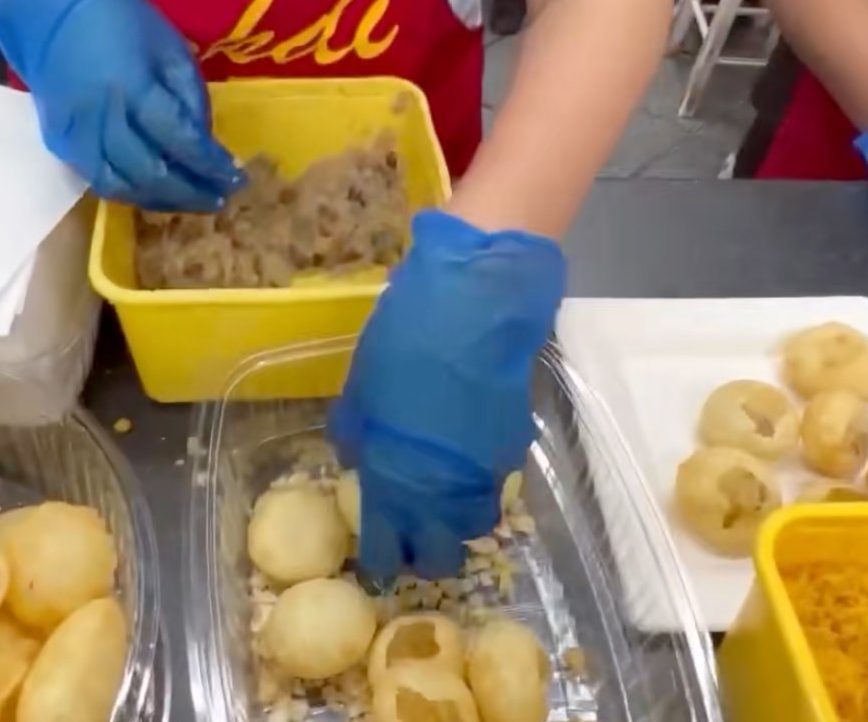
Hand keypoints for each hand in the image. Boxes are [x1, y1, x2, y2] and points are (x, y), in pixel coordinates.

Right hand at [0, 0, 242, 210]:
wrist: (43, 8)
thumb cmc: (114, 15)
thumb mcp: (166, 42)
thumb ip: (188, 93)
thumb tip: (203, 140)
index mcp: (132, 87)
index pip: (178, 140)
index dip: (209, 166)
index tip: (237, 180)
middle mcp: (102, 119)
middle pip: (150, 173)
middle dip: (190, 193)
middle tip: (220, 201)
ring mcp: (76, 136)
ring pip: (121, 186)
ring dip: (160, 201)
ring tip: (191, 202)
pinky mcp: (59, 143)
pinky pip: (97, 180)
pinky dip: (130, 193)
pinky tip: (153, 192)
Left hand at [328, 211, 565, 579]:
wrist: (476, 307)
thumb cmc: (403, 345)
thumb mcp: (360, 387)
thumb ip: (356, 431)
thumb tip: (354, 453)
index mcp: (394, 483)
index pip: (387, 552)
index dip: (381, 560)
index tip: (378, 555)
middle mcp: (441, 495)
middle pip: (439, 556)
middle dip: (425, 553)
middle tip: (414, 532)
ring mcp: (483, 475)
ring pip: (473, 524)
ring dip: (457, 521)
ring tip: (444, 497)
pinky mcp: (513, 449)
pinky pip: (493, 484)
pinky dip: (479, 482)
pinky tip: (468, 454)